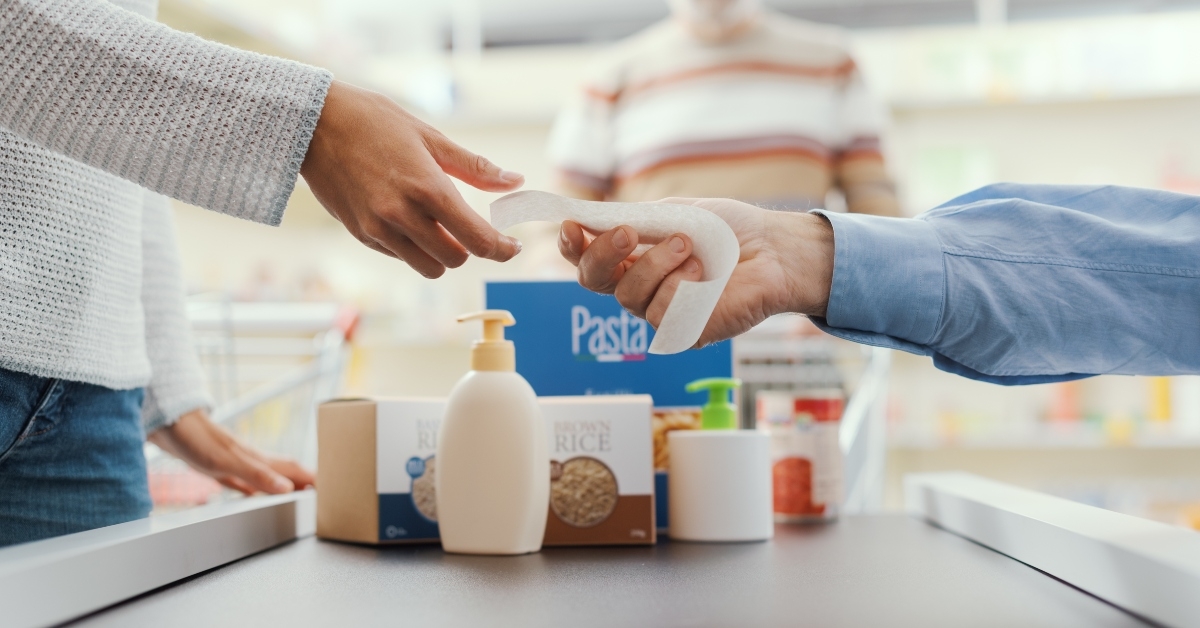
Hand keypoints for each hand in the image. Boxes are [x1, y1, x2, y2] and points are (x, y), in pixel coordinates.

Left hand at [148, 409, 313, 495]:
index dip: (312, 477)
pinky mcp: (216, 466)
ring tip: (294, 493)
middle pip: (284, 470)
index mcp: (256, 457)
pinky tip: (251, 493)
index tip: (329, 487)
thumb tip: (288, 487)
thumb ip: (259, 474)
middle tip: (319, 492)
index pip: (293, 468)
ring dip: (282, 483)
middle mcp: (249, 458)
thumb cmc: (196, 439)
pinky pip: (241, 481)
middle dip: (303, 480)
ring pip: (266, 474)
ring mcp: (233, 461)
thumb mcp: (228, 462)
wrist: (167, 423)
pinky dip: (253, 489)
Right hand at [300, 80, 523, 277]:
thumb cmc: (374, 121)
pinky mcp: (360, 234)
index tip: (511, 247)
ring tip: (439, 226)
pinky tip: (408, 220)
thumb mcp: (430, 136)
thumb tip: (516, 182)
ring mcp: (378, 229)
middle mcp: (402, 215)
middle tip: (469, 227)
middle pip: (455, 260)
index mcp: (427, 188)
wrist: (313, 124)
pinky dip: (413, 247)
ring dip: (441, 254)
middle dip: (468, 248)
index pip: (477, 240)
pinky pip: (400, 256)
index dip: (501, 249)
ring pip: (428, 267)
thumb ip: (475, 168)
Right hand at [558, 198, 833, 346]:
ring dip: (657, 264)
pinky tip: (704, 274)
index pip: (587, 257)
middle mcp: (639, 287)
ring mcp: (658, 312)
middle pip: (594, 279)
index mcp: (631, 257)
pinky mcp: (682, 334)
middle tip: (627, 232)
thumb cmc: (728, 231)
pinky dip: (680, 288)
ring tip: (689, 246)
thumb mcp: (676, 215)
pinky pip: (660, 314)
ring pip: (629, 295)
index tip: (572, 226)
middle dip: (604, 253)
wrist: (773, 251)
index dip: (572, 245)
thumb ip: (636, 221)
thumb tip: (591, 222)